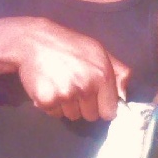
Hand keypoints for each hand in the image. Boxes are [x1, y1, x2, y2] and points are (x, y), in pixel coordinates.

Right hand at [15, 19, 129, 120]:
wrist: (33, 41)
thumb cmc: (69, 46)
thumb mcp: (98, 51)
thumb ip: (118, 72)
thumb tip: (124, 95)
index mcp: (102, 75)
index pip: (109, 111)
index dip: (103, 106)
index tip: (95, 99)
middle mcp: (86, 87)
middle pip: (91, 116)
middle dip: (84, 106)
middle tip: (73, 86)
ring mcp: (65, 95)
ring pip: (72, 116)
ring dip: (67, 105)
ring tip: (60, 84)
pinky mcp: (47, 100)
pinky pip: (55, 114)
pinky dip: (52, 105)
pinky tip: (49, 87)